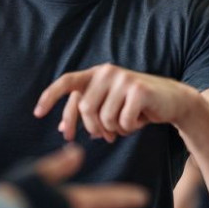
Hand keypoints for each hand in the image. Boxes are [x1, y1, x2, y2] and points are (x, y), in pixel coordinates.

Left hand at [35, 64, 197, 142]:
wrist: (172, 100)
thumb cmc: (136, 105)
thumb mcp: (110, 106)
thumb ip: (88, 113)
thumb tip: (63, 129)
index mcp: (96, 74)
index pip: (67, 82)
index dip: (50, 97)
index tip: (37, 114)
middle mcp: (107, 72)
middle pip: (86, 109)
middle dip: (95, 128)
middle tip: (108, 135)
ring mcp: (123, 79)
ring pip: (105, 119)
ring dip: (116, 129)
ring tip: (128, 122)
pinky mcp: (138, 90)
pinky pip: (124, 122)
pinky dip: (130, 128)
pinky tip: (140, 119)